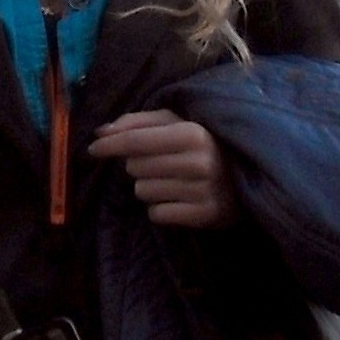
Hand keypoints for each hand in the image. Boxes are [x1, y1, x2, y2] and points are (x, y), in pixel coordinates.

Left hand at [89, 109, 239, 228]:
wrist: (247, 176)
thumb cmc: (203, 144)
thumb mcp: (176, 123)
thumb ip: (137, 122)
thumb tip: (100, 132)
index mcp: (192, 133)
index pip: (136, 141)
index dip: (110, 144)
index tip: (92, 149)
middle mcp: (199, 162)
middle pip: (135, 167)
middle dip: (138, 164)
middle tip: (159, 162)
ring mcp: (203, 191)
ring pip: (142, 191)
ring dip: (148, 186)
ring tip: (171, 180)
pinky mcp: (205, 216)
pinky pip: (156, 214)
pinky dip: (160, 208)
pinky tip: (178, 199)